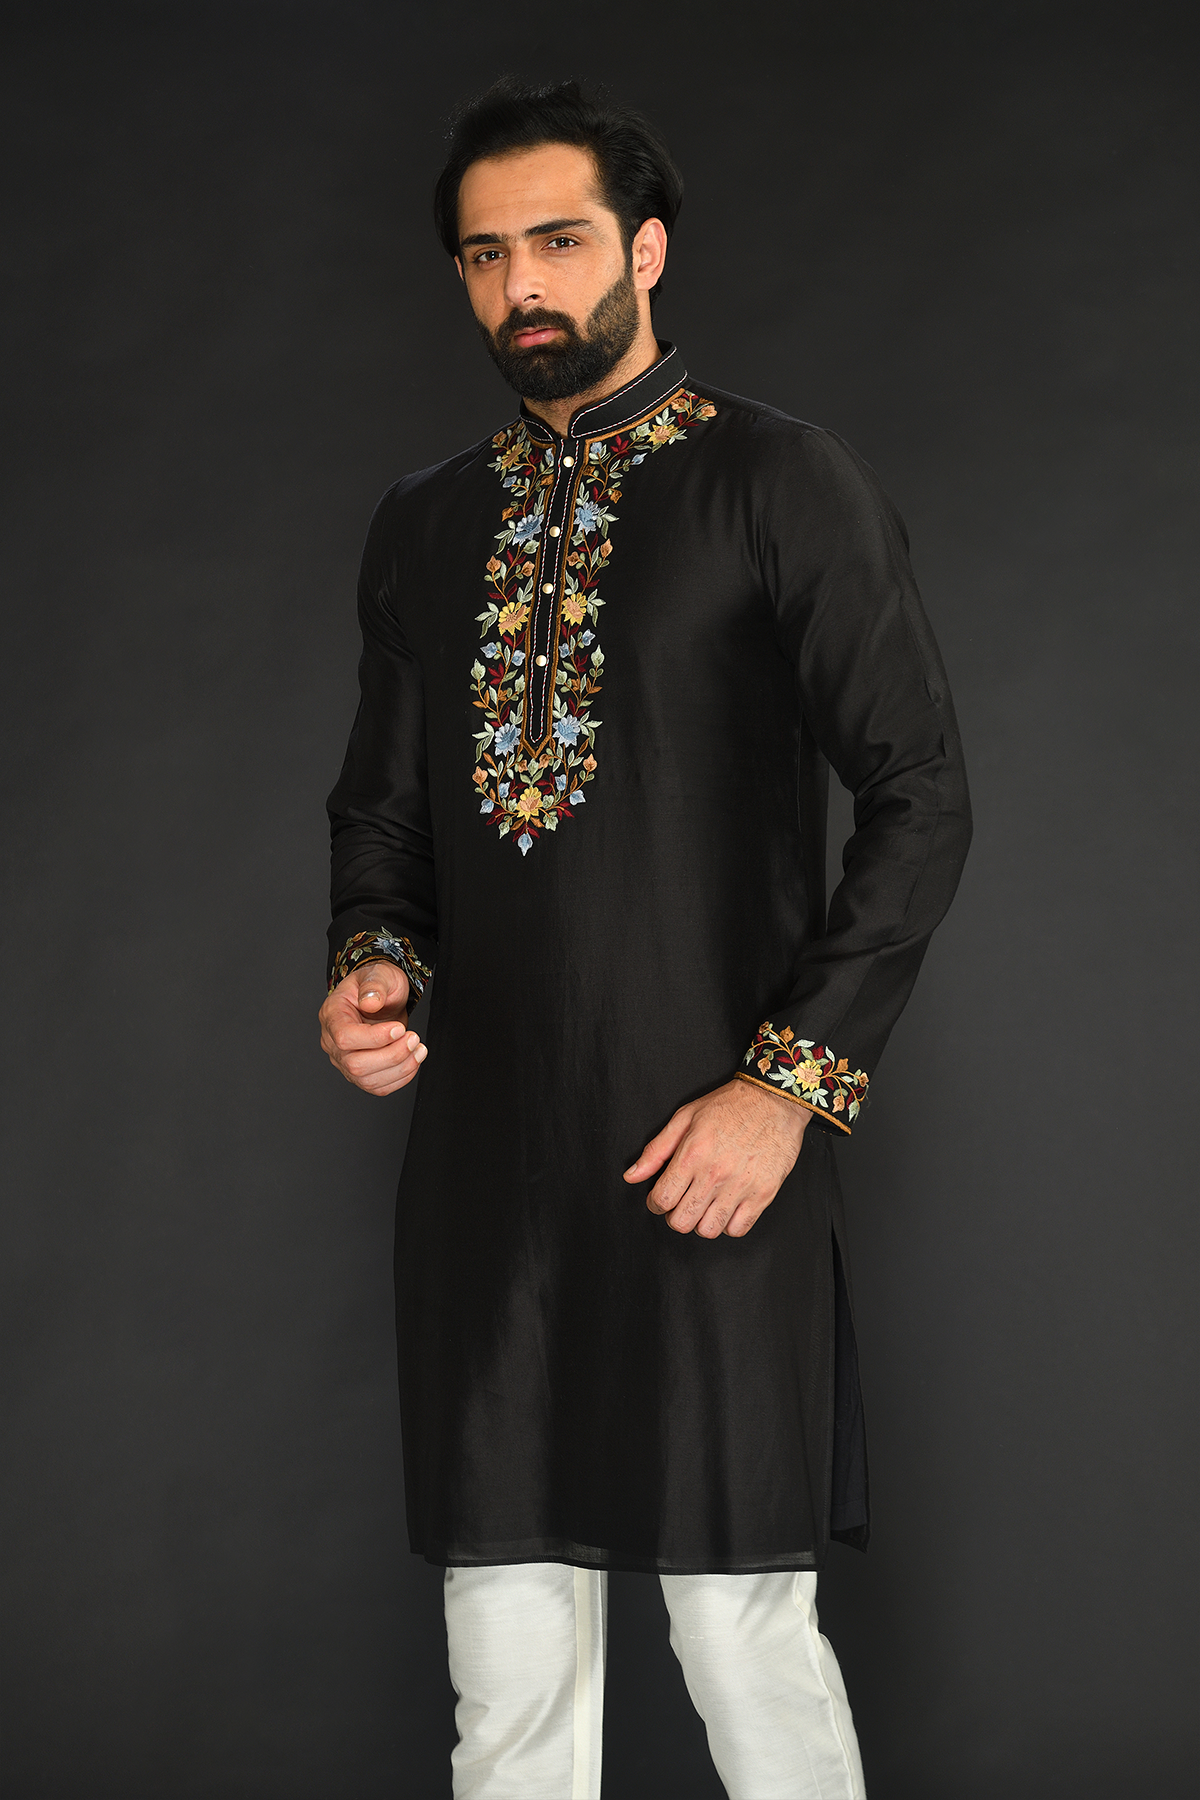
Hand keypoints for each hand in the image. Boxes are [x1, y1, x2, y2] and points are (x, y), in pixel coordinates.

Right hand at [318, 959, 427, 1095]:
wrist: (383, 997)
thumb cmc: (377, 985)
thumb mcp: (378, 974)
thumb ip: (374, 986)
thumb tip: (371, 1002)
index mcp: (332, 1015)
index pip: (345, 1037)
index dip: (374, 1038)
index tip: (399, 1029)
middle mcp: (333, 1042)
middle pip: (355, 1064)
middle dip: (391, 1055)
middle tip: (413, 1038)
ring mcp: (344, 1060)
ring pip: (367, 1080)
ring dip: (400, 1068)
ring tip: (418, 1048)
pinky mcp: (361, 1073)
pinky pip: (377, 1087)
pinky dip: (400, 1078)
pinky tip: (413, 1060)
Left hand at [623, 1079, 810, 1238]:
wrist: (773, 1099)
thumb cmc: (728, 1105)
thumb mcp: (685, 1117)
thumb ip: (656, 1150)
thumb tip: (631, 1176)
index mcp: (692, 1155)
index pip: (662, 1200)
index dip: (655, 1203)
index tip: (660, 1198)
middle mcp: (715, 1174)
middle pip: (681, 1222)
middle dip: (675, 1216)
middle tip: (680, 1203)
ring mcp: (741, 1186)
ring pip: (708, 1230)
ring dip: (700, 1222)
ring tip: (704, 1206)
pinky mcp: (763, 1194)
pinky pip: (738, 1229)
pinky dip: (728, 1224)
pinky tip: (726, 1208)